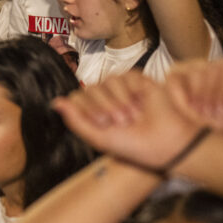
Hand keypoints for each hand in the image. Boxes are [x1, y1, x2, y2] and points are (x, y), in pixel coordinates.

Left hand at [53, 70, 198, 171]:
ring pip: (106, 81)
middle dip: (104, 107)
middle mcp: (107, 99)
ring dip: (119, 101)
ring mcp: (122, 89)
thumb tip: (56, 103)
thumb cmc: (134, 146)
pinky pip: (124, 76)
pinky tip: (141, 104)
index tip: (104, 125)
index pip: (77, 99)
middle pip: (90, 89)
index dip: (88, 110)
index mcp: (95, 114)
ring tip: (133, 116)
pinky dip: (131, 91)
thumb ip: (76, 121)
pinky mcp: (138, 80)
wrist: (166, 142)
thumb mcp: (99, 138)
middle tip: (121, 123)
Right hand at [165, 58, 222, 132]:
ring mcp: (195, 69)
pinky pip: (190, 76)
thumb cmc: (217, 130)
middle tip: (219, 110)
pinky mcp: (176, 75)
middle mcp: (215, 69)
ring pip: (209, 70)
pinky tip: (191, 106)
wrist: (188, 143)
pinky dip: (192, 95)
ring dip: (208, 96)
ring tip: (204, 111)